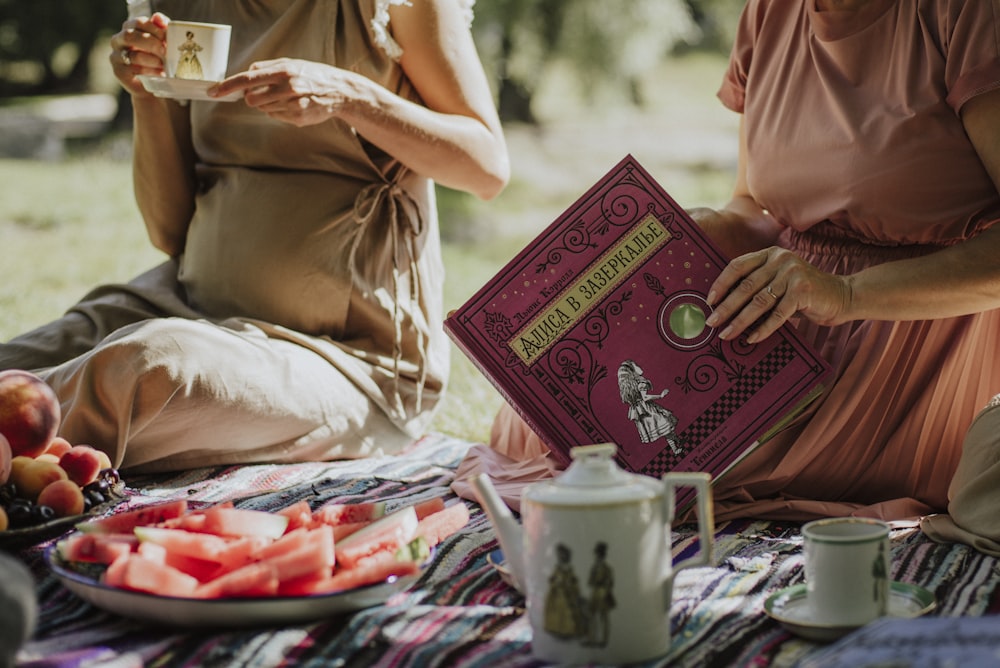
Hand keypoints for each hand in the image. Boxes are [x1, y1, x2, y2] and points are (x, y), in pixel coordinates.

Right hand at [109, 12, 167, 96]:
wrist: (156, 82)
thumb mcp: (163, 42)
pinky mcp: (119, 72)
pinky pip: (132, 70)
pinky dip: (148, 71)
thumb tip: (158, 17)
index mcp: (129, 28)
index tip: (167, 38)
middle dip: (150, 43)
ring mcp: (116, 56)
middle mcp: (119, 40)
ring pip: (133, 55)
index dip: (154, 29)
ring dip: (152, 60)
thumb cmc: (159, 58)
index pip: (138, 23)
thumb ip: (161, 28)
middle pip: (129, 36)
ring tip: (164, 65)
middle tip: (164, 51)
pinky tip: (158, 74)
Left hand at [210, 59, 366, 125]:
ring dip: (269, 105)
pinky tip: (294, 105)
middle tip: (267, 93)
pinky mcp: (298, 118)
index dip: (228, 86)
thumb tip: (247, 73)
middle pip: (252, 99)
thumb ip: (267, 67)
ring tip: (287, 98)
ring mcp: (293, 105)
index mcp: (283, 71)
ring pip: (264, 109)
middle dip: (253, 98)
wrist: (339, 91)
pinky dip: (280, 112)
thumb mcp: (291, 63)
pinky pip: (276, 117)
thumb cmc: (312, 75)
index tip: (213, 92)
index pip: (248, 79)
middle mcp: (287, 88)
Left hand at [704, 246, 852, 342]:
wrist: (842, 296)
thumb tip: (723, 307)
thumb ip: (757, 287)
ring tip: (726, 335)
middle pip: (746, 286)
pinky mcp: (803, 291)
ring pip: (759, 301)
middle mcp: (780, 259)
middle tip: (712, 323)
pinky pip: (778, 314)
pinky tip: (752, 339)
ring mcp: (793, 274)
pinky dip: (763, 329)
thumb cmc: (803, 294)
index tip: (709, 301)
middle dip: (726, 307)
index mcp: (770, 254)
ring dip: (740, 321)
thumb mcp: (778, 283)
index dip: (721, 283)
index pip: (738, 266)